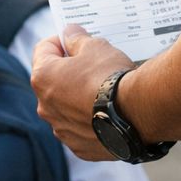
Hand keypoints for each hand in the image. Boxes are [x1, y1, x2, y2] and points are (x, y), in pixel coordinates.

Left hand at [30, 25, 134, 160]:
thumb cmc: (112, 77)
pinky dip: (89, 120)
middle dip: (68, 70)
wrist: (137, 113)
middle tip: (92, 64)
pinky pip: (79, 128)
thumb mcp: (95, 46)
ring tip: (103, 90)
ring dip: (77, 97)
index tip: (75, 40)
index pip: (43, 49)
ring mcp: (61, 130)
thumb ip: (76, 39)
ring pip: (64, 107)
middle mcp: (45, 106)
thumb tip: (69, 33)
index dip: (60, 41)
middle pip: (52, 80)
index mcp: (42, 77)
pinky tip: (107, 111)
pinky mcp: (79, 147)